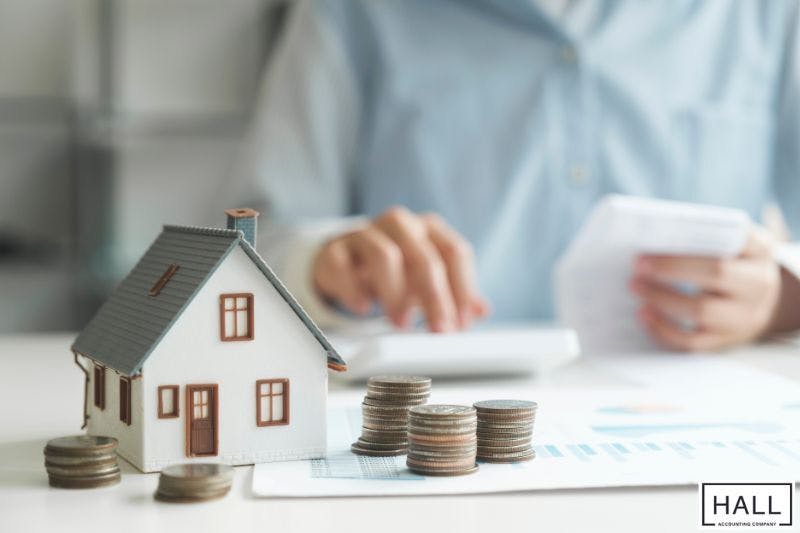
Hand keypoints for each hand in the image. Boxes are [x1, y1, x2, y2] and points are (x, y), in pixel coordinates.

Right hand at [312, 206, 489, 331]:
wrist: (345, 259)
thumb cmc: (395, 270)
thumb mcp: (428, 279)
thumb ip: (455, 294)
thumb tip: (481, 311)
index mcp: (429, 228)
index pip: (454, 253)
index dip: (462, 289)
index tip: (462, 322)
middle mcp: (400, 224)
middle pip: (424, 256)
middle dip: (434, 298)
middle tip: (437, 329)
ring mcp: (365, 233)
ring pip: (384, 255)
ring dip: (396, 294)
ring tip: (400, 322)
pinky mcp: (335, 249)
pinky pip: (343, 266)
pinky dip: (355, 290)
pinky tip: (364, 307)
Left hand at [630, 229, 783, 350]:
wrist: (759, 300)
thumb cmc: (732, 261)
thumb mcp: (730, 242)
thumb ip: (703, 235)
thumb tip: (656, 236)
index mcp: (758, 252)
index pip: (728, 240)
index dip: (694, 239)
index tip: (655, 243)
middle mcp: (757, 285)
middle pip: (716, 274)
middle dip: (672, 269)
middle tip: (637, 266)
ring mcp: (744, 316)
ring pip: (703, 311)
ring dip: (663, 299)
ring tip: (635, 287)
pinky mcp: (724, 340)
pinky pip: (693, 341)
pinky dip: (664, 330)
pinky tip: (643, 315)